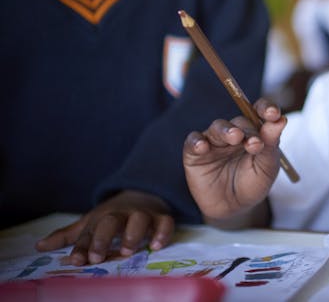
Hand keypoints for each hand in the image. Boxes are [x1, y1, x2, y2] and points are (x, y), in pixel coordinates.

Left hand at [35, 190, 172, 264]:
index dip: (83, 246)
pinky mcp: (163, 217)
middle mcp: (122, 214)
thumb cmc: (114, 214)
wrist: (144, 192)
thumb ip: (67, 236)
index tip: (77, 260)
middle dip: (103, 239)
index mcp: (103, 216)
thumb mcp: (90, 222)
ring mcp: (143, 215)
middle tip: (98, 257)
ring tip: (127, 250)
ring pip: (139, 220)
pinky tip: (156, 245)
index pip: (90, 231)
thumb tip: (39, 247)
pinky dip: (162, 233)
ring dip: (132, 234)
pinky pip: (166, 223)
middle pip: (111, 222)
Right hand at [183, 99, 285, 223]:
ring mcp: (214, 141)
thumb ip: (271, 143)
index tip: (273, 113)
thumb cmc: (253, 184)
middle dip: (248, 130)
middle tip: (255, 143)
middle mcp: (234, 131)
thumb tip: (281, 119)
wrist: (233, 208)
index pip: (259, 112)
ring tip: (235, 137)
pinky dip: (197, 142)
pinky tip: (203, 146)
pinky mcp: (195, 153)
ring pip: (218, 127)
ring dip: (226, 131)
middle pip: (240, 122)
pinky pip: (193, 141)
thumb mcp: (267, 167)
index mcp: (254, 131)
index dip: (266, 108)